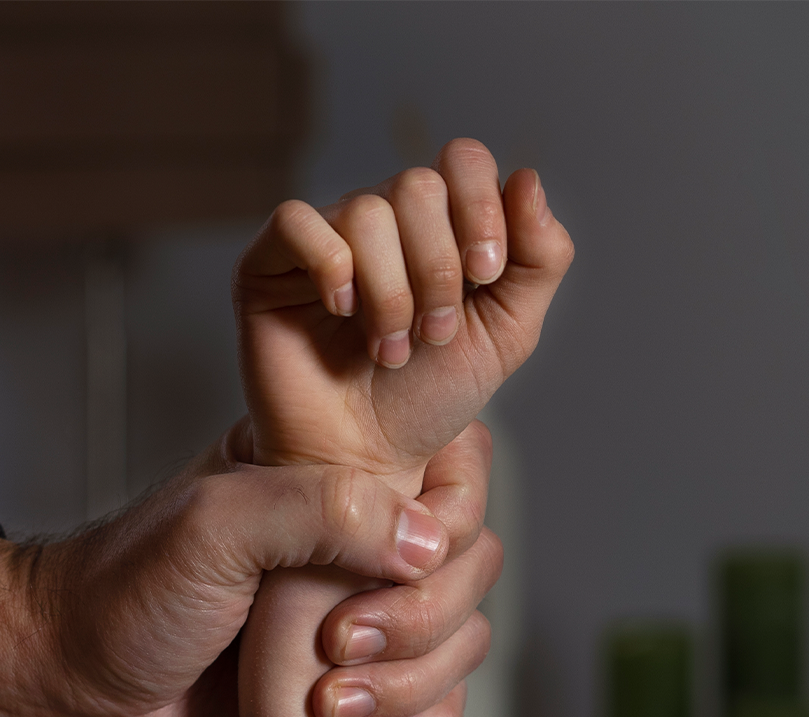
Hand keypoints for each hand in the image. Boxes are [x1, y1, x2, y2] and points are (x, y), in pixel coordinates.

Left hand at [0, 422, 498, 716]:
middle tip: (338, 644)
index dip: (446, 519)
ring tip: (330, 704)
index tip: (394, 563)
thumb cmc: (125, 592)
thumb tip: (427, 541)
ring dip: (415, 680)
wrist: (74, 685)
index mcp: (327, 469)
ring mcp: (357, 610)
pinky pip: (437, 701)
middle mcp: (354, 535)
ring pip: (462, 636)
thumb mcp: (215, 526)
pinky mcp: (352, 682)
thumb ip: (321, 511)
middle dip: (422, 616)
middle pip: (470, 560)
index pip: (451, 466)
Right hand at [235, 139, 572, 483]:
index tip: (485, 275)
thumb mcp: (507, 333)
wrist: (364, 462)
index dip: (481, 208)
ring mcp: (323, 238)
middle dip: (438, 268)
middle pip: (417, 185)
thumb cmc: (427, 400)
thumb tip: (528, 178)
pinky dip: (331, 267)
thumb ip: (539, 259)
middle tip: (433, 334)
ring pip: (366, 211)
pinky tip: (341, 312)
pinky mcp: (269, 263)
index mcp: (437, 225)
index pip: (461, 162)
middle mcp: (380, 221)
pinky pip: (297, 222)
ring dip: (391, 292)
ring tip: (388, 349)